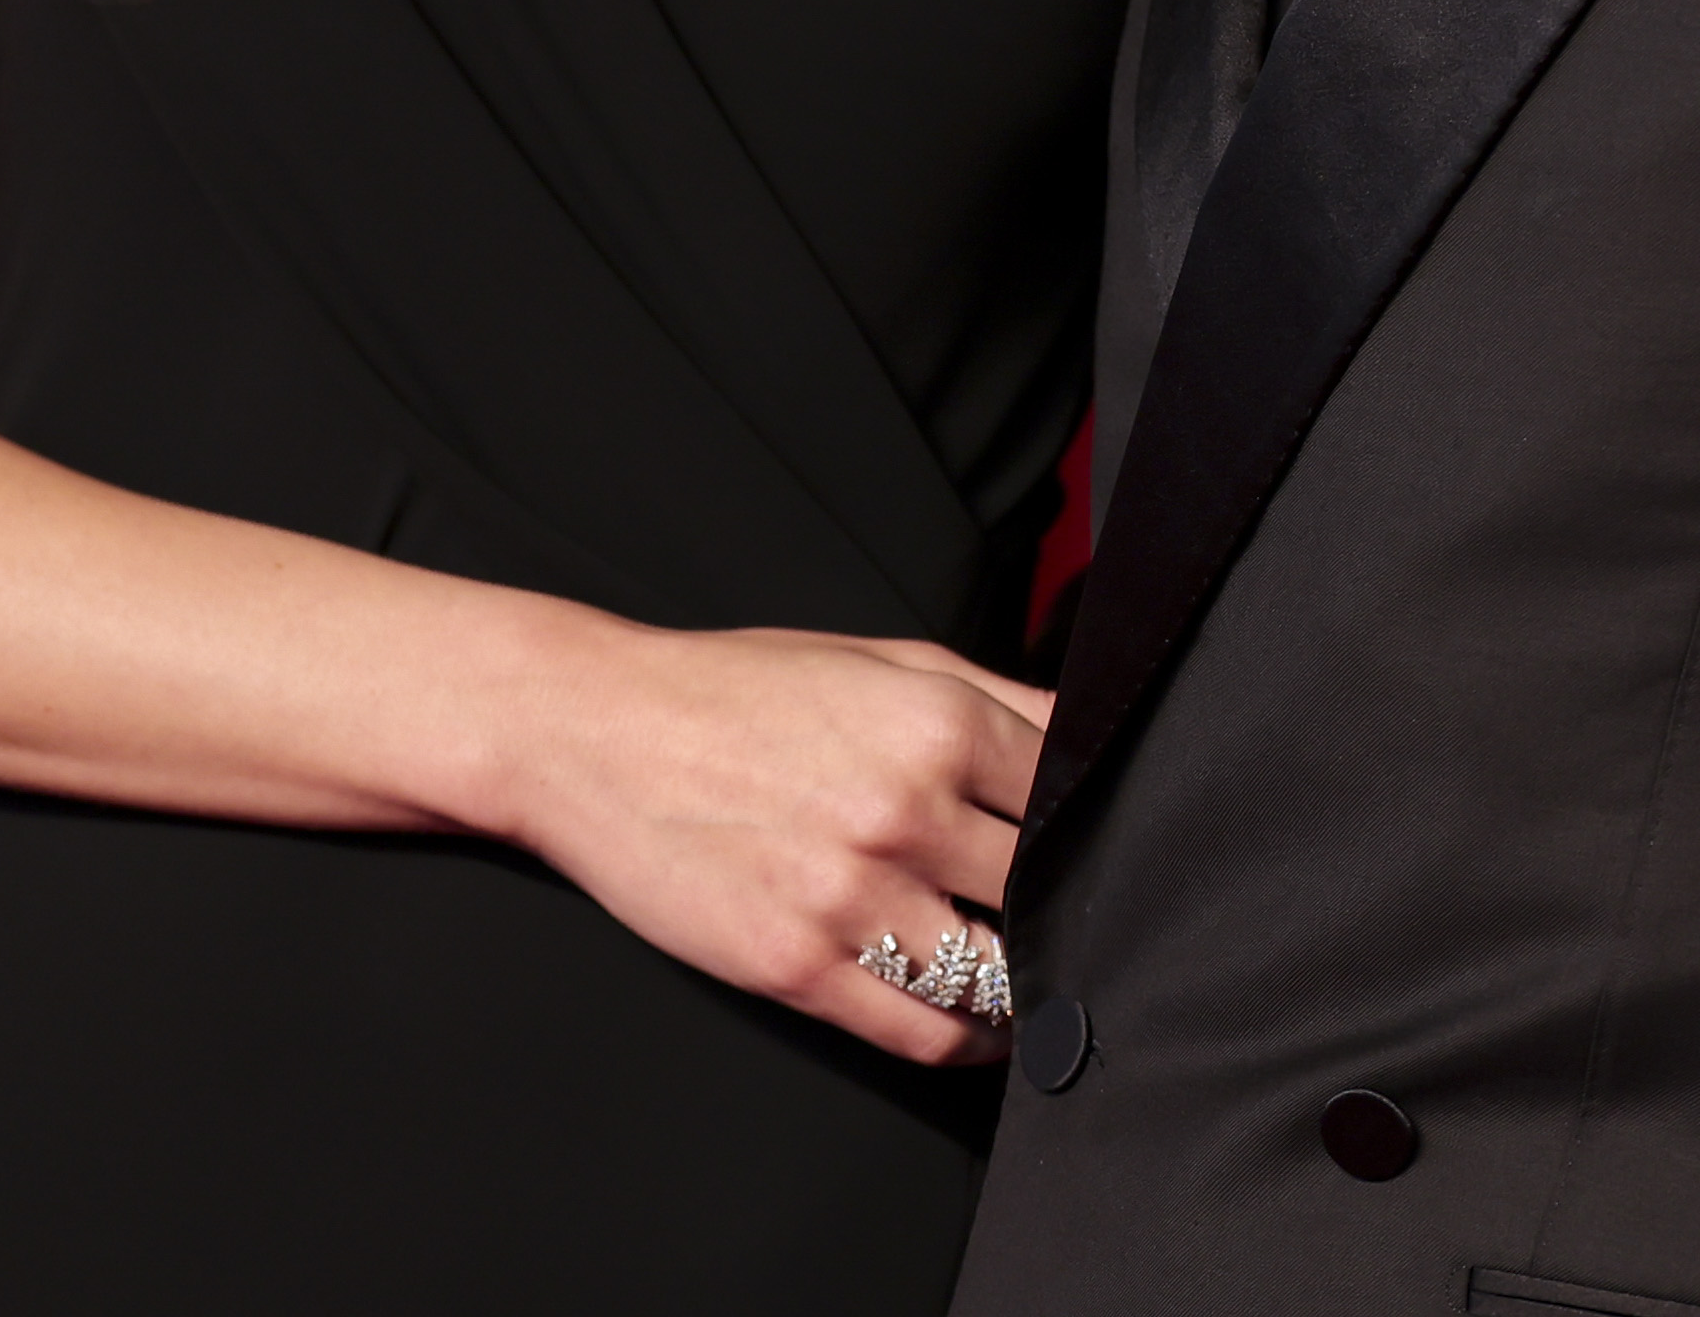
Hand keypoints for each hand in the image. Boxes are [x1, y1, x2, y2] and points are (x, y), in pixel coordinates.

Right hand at [493, 622, 1047, 1064]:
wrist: (597, 731)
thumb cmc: (739, 692)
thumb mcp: (883, 658)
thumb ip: (999, 696)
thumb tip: (1093, 732)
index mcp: (939, 721)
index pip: (1075, 798)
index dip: (1097, 831)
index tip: (1102, 855)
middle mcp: (906, 808)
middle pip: (1046, 890)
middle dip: (1064, 909)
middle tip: (1072, 922)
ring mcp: (852, 894)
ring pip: (998, 975)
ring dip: (1026, 985)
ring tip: (1030, 980)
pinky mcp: (800, 965)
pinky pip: (925, 1031)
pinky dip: (972, 1041)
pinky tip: (982, 1027)